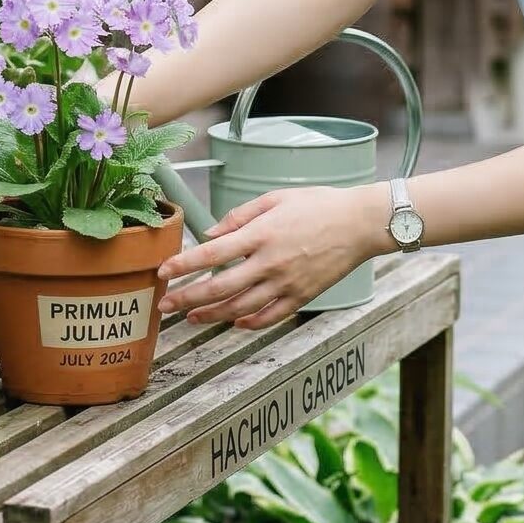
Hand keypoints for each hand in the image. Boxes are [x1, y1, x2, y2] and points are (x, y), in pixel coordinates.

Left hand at [156, 184, 387, 328]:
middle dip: (186, 299)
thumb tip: (210, 234)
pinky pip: (269, 317)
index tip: (163, 273)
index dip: (183, 266)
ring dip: (210, 315)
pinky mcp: (302, 297)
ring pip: (239, 309)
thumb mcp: (275, 198)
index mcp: (261, 234)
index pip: (211, 254)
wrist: (360, 224)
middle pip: (218, 288)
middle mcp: (270, 263)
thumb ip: (239, 216)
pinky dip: (247, 324)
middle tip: (164, 306)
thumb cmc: (318, 205)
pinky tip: (233, 323)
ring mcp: (286, 283)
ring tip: (191, 317)